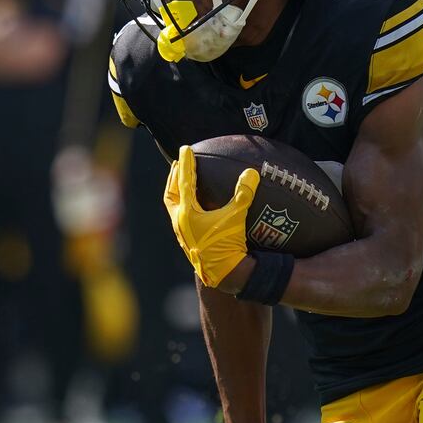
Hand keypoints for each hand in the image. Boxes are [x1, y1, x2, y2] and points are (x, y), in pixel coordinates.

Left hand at [163, 146, 256, 287]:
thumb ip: (243, 194)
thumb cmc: (228, 245)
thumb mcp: (236, 218)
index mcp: (187, 212)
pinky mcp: (187, 240)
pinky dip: (183, 205)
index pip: (184, 182)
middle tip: (177, 163)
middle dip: (173, 176)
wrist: (222, 273)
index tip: (186, 149)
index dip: (186, 164)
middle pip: (171, 193)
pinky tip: (194, 206)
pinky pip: (180, 217)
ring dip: (175, 191)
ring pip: (173, 206)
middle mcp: (179, 221)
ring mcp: (181, 232)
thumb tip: (251, 172)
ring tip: (181, 181)